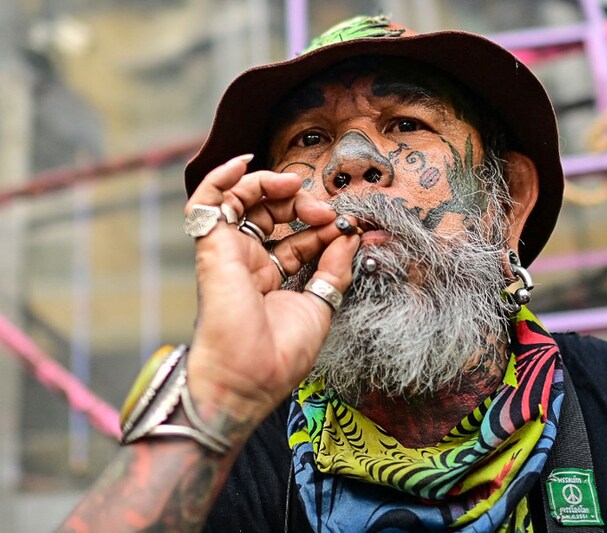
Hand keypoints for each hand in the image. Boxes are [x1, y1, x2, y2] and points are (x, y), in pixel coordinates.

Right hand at [183, 154, 358, 433]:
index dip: (323, 227)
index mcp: (273, 280)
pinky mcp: (212, 245)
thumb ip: (335, 268)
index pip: (299, 239)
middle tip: (325, 212)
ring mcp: (230, 252)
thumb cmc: (280, 354)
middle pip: (273, 214)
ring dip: (273, 187)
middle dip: (302, 204)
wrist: (250, 377)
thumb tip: (350, 235)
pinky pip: (207, 200)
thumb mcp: (321, 305)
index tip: (346, 226)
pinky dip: (222, 177)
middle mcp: (250, 263)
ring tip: (297, 189)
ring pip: (243, 200)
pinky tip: (246, 163)